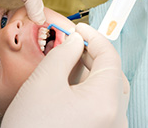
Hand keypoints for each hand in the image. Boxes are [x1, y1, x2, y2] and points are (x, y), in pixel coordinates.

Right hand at [1, 23, 129, 127]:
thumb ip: (64, 54)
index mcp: (106, 103)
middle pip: (113, 73)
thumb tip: (76, 41)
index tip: (82, 29)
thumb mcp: (44, 82)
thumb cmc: (31, 127)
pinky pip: (103, 103)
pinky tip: (74, 82)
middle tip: (76, 43)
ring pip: (108, 88)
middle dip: (94, 54)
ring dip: (92, 70)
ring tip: (71, 61)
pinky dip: (91, 87)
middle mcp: (115, 117)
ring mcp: (111, 126)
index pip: (111, 58)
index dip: (96, 38)